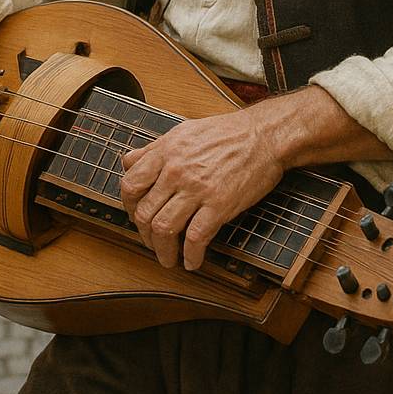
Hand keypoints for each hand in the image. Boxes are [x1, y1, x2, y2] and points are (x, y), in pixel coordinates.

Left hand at [119, 112, 283, 271]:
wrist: (264, 136)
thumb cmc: (228, 134)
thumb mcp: (182, 132)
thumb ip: (154, 149)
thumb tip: (130, 162)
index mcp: (165, 153)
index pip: (130, 185)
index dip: (128, 206)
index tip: (135, 215)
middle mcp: (176, 171)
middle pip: (144, 212)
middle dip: (144, 235)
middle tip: (151, 242)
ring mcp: (197, 189)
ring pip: (164, 229)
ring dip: (162, 251)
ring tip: (168, 258)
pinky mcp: (219, 205)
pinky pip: (195, 238)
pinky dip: (191, 256)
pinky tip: (192, 261)